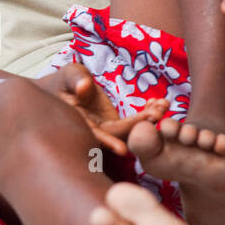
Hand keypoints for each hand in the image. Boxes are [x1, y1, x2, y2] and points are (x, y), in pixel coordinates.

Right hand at [38, 63, 168, 155]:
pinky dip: (147, 113)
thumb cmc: (61, 82)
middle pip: (118, 134)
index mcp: (80, 123)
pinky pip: (133, 122)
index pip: (95, 135)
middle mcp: (95, 131)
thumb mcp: (68, 75)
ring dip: (147, 119)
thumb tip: (84, 87)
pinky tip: (159, 102)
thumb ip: (75, 79)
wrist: (60, 90)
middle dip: (138, 126)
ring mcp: (106, 129)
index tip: (124, 149)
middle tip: (157, 114)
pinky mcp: (114, 124)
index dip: (109, 141)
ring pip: (129, 130)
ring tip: (163, 104)